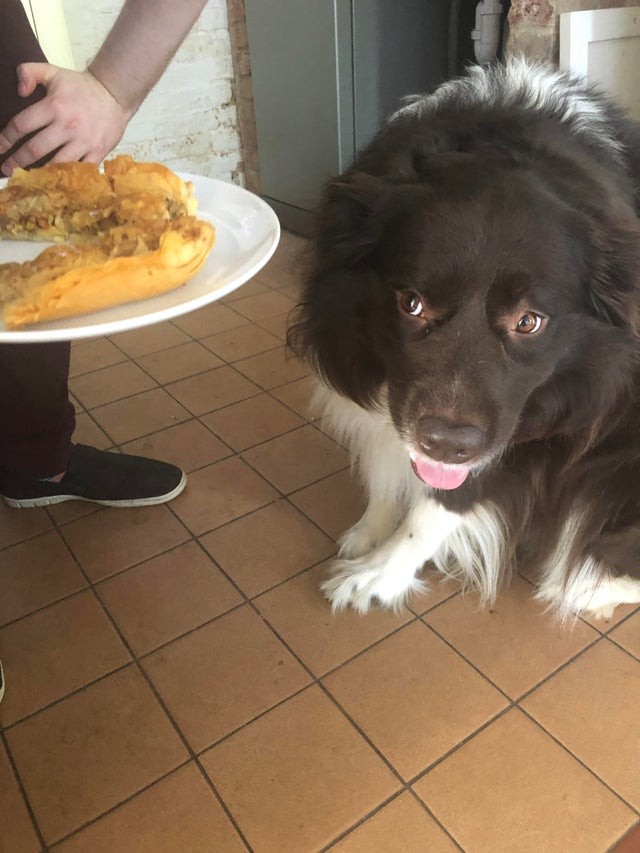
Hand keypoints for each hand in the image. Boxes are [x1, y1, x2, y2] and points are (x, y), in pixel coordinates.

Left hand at [0, 63, 131, 174]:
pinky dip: (66, 178)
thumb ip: (29, 72)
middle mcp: (67, 125)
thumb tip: (19, 91)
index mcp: (54, 105)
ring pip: (56, 164)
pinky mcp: (97, 152)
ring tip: (28, 180)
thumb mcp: (53, 72)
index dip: (6, 138)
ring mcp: (83, 141)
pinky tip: (55, 183)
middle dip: (17, 160)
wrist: (114, 95)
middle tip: (6, 169)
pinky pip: (79, 170)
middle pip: (35, 149)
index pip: (22, 125)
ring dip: (39, 174)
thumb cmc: (81, 87)